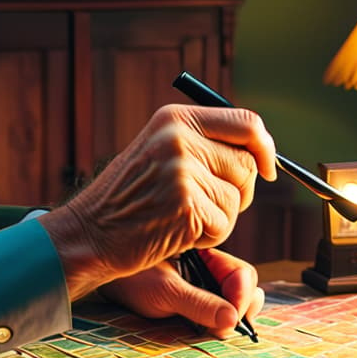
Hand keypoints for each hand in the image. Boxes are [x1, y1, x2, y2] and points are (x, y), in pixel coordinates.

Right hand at [39, 104, 275, 296]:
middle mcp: (179, 139)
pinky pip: (223, 225)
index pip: (247, 122)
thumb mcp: (160, 152)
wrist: (88, 233)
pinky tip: (175, 233)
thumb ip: (204, 144)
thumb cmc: (128, 199)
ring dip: (219, 218)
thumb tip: (260, 153)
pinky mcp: (185, 207)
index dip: (265, 148)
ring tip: (180, 218)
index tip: (268, 169)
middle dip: (238, 191)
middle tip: (204, 205)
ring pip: (237, 199)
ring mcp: (181, 172)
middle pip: (248, 164)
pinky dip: (206, 237)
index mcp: (175, 119)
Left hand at [98, 249, 264, 338]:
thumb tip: (232, 320)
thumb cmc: (128, 278)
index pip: (240, 274)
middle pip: (241, 289)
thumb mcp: (164, 291)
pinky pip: (215, 314)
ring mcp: (201, 287)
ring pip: (230, 304)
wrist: (101, 280)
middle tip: (229, 328)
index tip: (235, 315)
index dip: (242, 295)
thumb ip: (199, 303)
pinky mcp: (192, 304)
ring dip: (229, 319)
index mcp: (205, 255)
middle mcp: (208, 270)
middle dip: (241, 308)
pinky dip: (216, 325)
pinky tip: (208, 333)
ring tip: (218, 332)